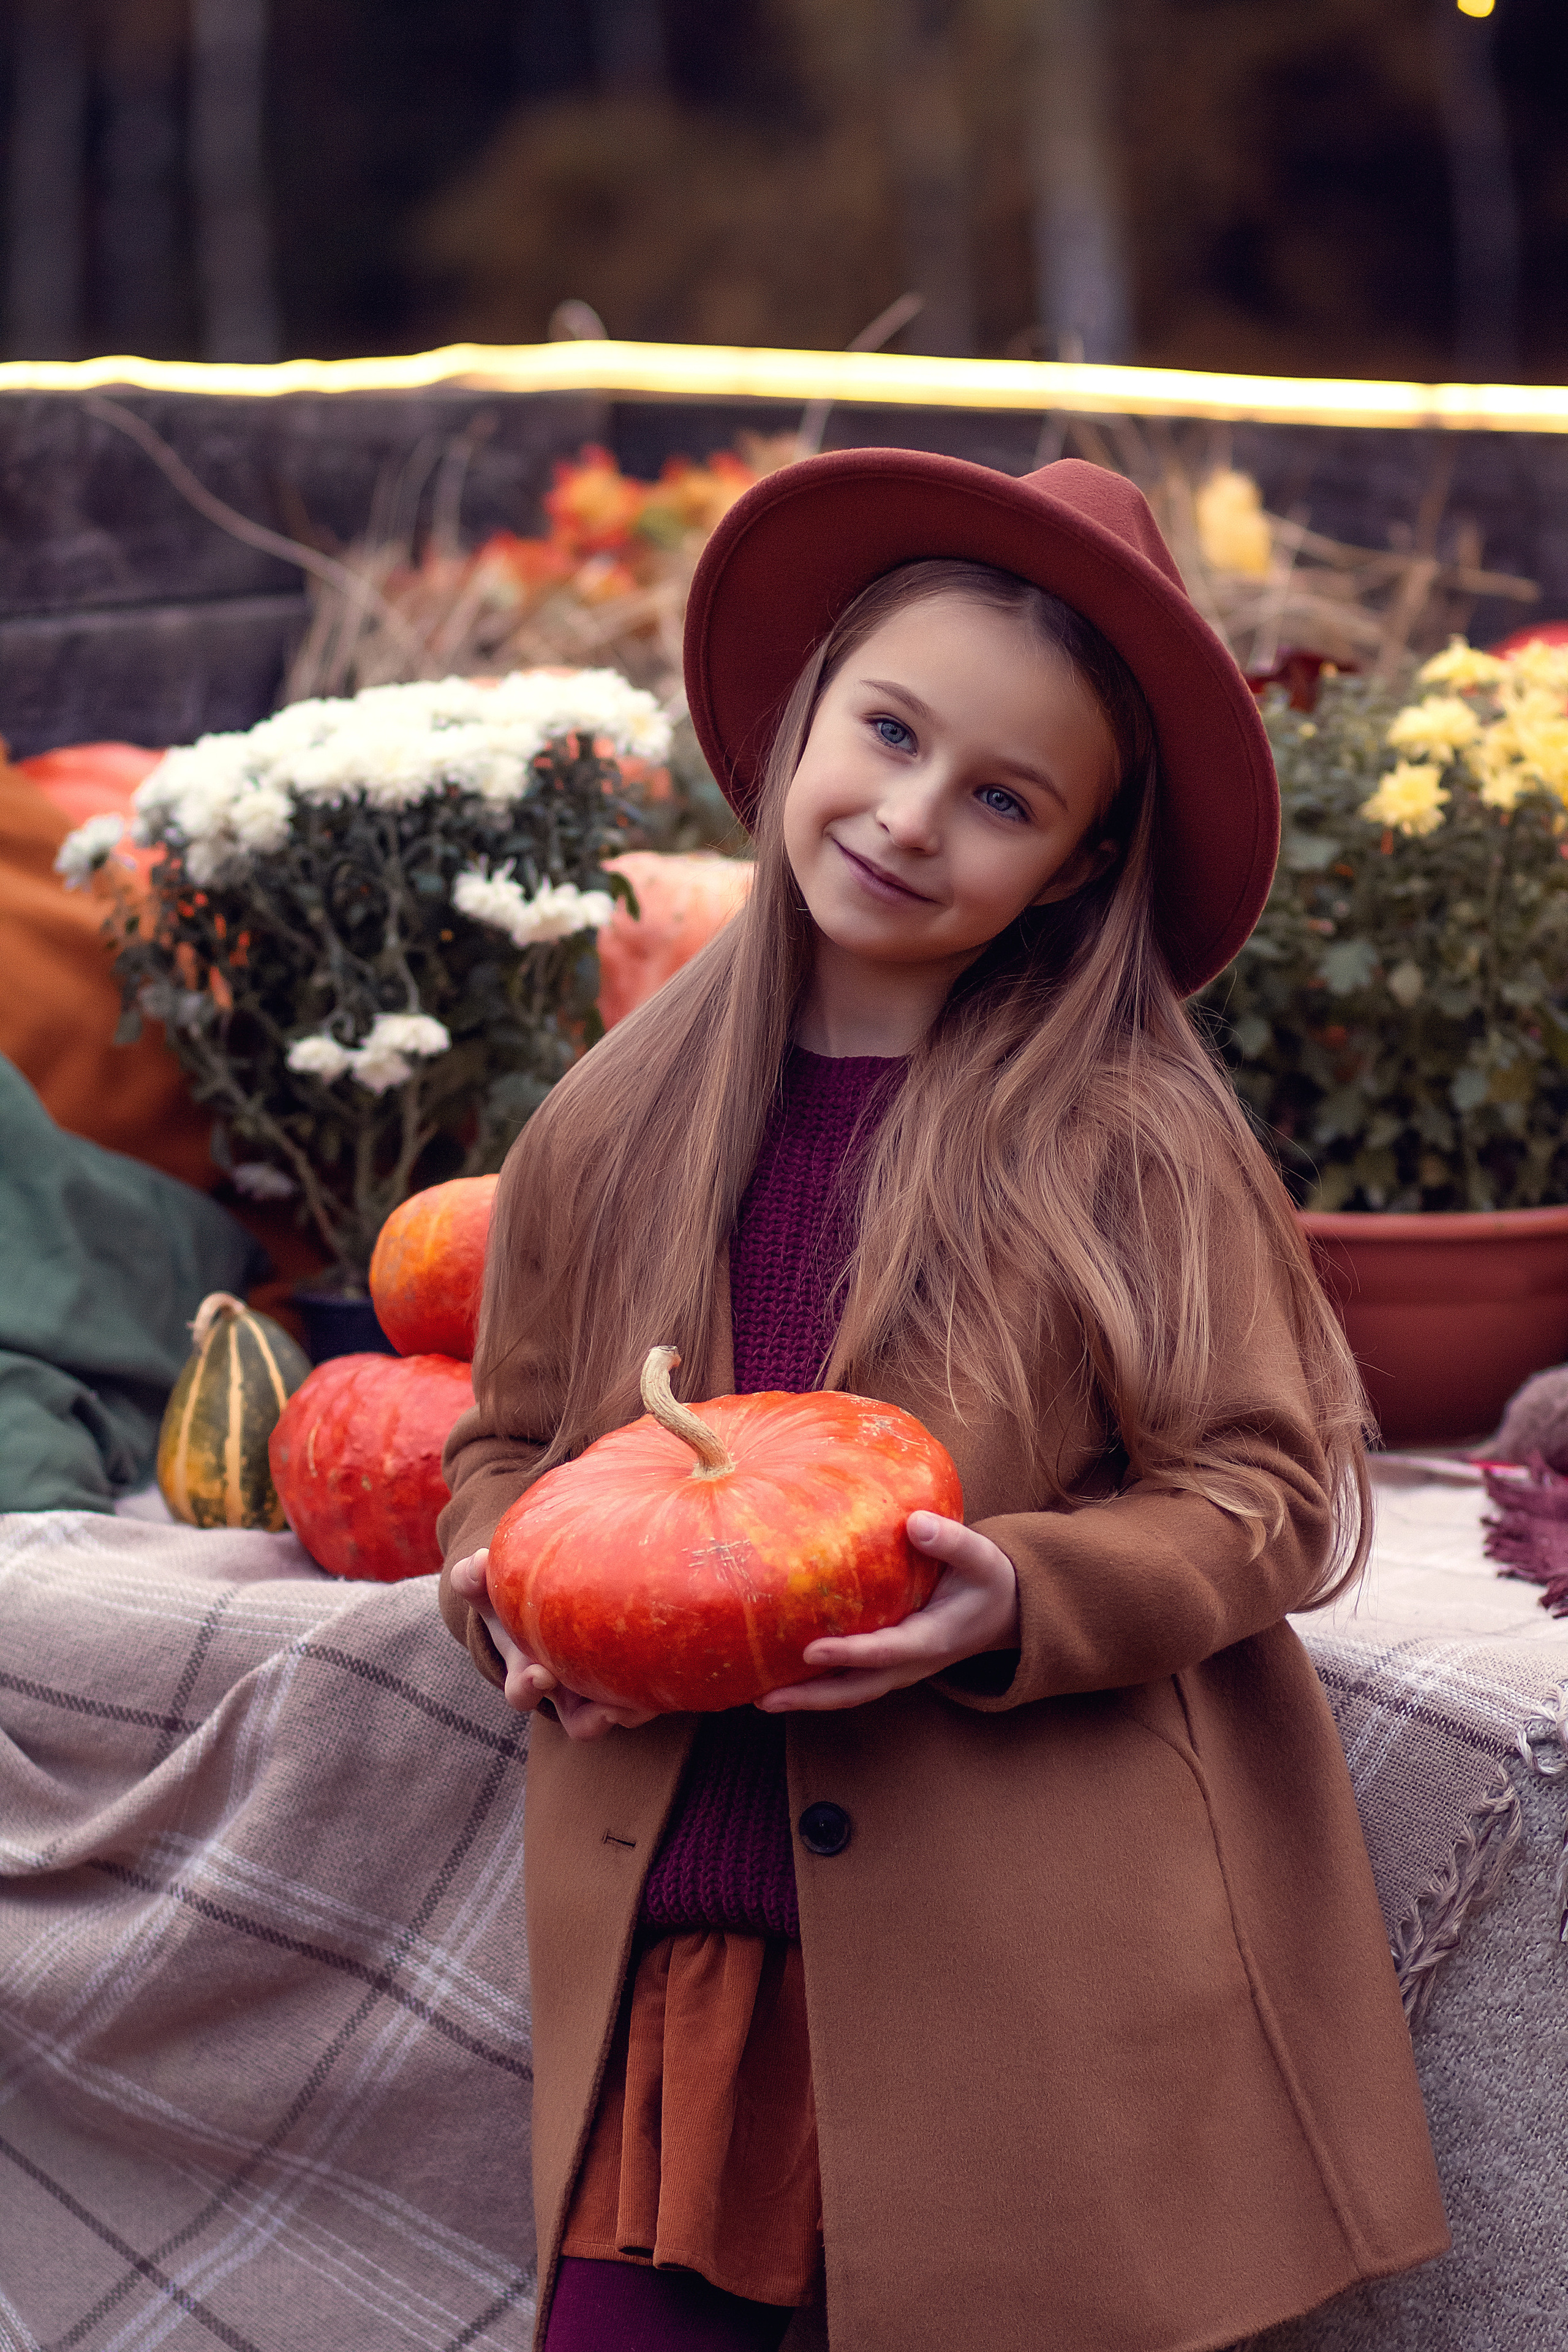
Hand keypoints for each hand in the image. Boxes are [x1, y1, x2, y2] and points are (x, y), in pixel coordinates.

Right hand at [448, 1548, 656, 1741]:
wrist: (549, 1606)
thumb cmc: (515, 1603)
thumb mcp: (489, 1591)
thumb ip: (474, 1579)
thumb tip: (478, 1563)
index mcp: (528, 1673)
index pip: (522, 1693)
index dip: (528, 1690)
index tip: (540, 1674)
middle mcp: (569, 1693)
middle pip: (579, 1722)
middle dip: (591, 1717)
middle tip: (609, 1709)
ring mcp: (600, 1692)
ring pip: (621, 1717)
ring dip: (633, 1710)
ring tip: (645, 1699)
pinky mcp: (629, 1683)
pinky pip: (645, 1698)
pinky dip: (654, 1693)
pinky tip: (668, 1675)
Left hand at [757, 1512, 1020, 1713]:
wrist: (1002, 1611)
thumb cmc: (988, 1579)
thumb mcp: (981, 1558)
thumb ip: (952, 1542)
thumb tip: (915, 1523)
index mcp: (932, 1638)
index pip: (885, 1651)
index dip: (849, 1653)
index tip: (811, 1650)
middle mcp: (910, 1663)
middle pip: (856, 1689)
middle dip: (811, 1697)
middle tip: (764, 1698)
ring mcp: (896, 1669)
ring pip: (848, 1692)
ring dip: (806, 1698)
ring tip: (759, 1697)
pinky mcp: (886, 1664)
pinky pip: (848, 1681)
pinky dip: (816, 1685)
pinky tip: (779, 1675)